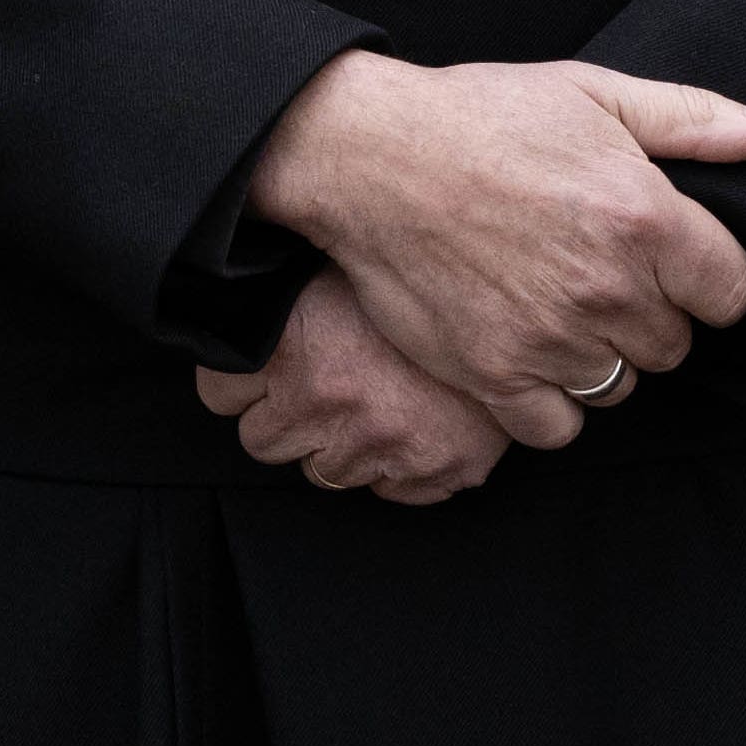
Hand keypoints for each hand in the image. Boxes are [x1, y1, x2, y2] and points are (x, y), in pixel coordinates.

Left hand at [196, 266, 510, 500]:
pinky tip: (410, 421)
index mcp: (294, 345)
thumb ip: (287, 285)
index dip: (241, 379)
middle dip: (285, 415)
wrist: (527, 276)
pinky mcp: (436, 469)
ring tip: (371, 393)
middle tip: (322, 377)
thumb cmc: (426, 254)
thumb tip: (232, 271)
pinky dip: (396, 466)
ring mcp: (381, 442)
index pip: (219, 393)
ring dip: (339, 442)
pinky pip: (388, 491)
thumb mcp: (341, 257)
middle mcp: (329, 398)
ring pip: (322, 472)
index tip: (265, 364)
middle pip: (262, 440)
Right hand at [242, 52, 745, 447]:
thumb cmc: (483, 116)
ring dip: (600, 356)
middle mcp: (607, 289)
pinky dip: (550, 402)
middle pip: (675, 344)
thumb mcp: (595, 94)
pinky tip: (528, 350)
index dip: (703, 277)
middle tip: (596, 270)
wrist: (368, 155)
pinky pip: (560, 428)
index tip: (667, 258)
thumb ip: (696, 120)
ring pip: (621, 386)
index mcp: (645, 218)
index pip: (732, 293)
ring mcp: (550, 340)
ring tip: (556, 305)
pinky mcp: (495, 377)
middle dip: (649, 313)